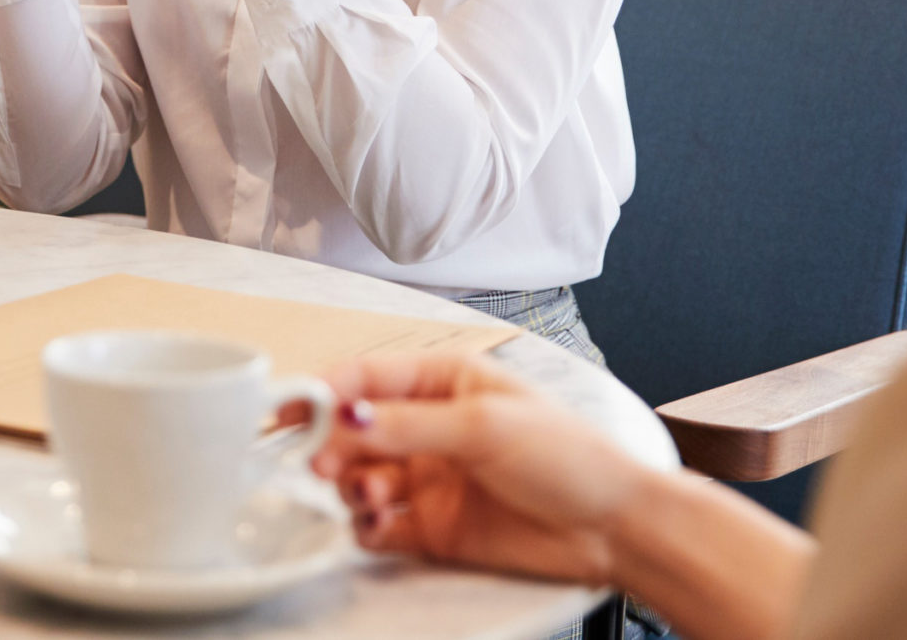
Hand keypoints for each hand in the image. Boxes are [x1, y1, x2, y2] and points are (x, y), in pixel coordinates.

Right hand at [309, 353, 653, 586]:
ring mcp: (430, 478)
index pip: (370, 377)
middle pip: (356, 431)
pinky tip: (377, 525)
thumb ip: (409, 425)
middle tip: (320, 461)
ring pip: (361, 478)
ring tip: (369, 496)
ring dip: (352, 486)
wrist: (613, 528)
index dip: (327, 390)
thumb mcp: (485, 426)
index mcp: (446, 382)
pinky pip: (379, 526)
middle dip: (333, 443)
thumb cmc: (571, 458)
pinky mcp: (433, 527)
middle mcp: (432, 429)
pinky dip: (367, 527)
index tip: (292, 406)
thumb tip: (347, 417)